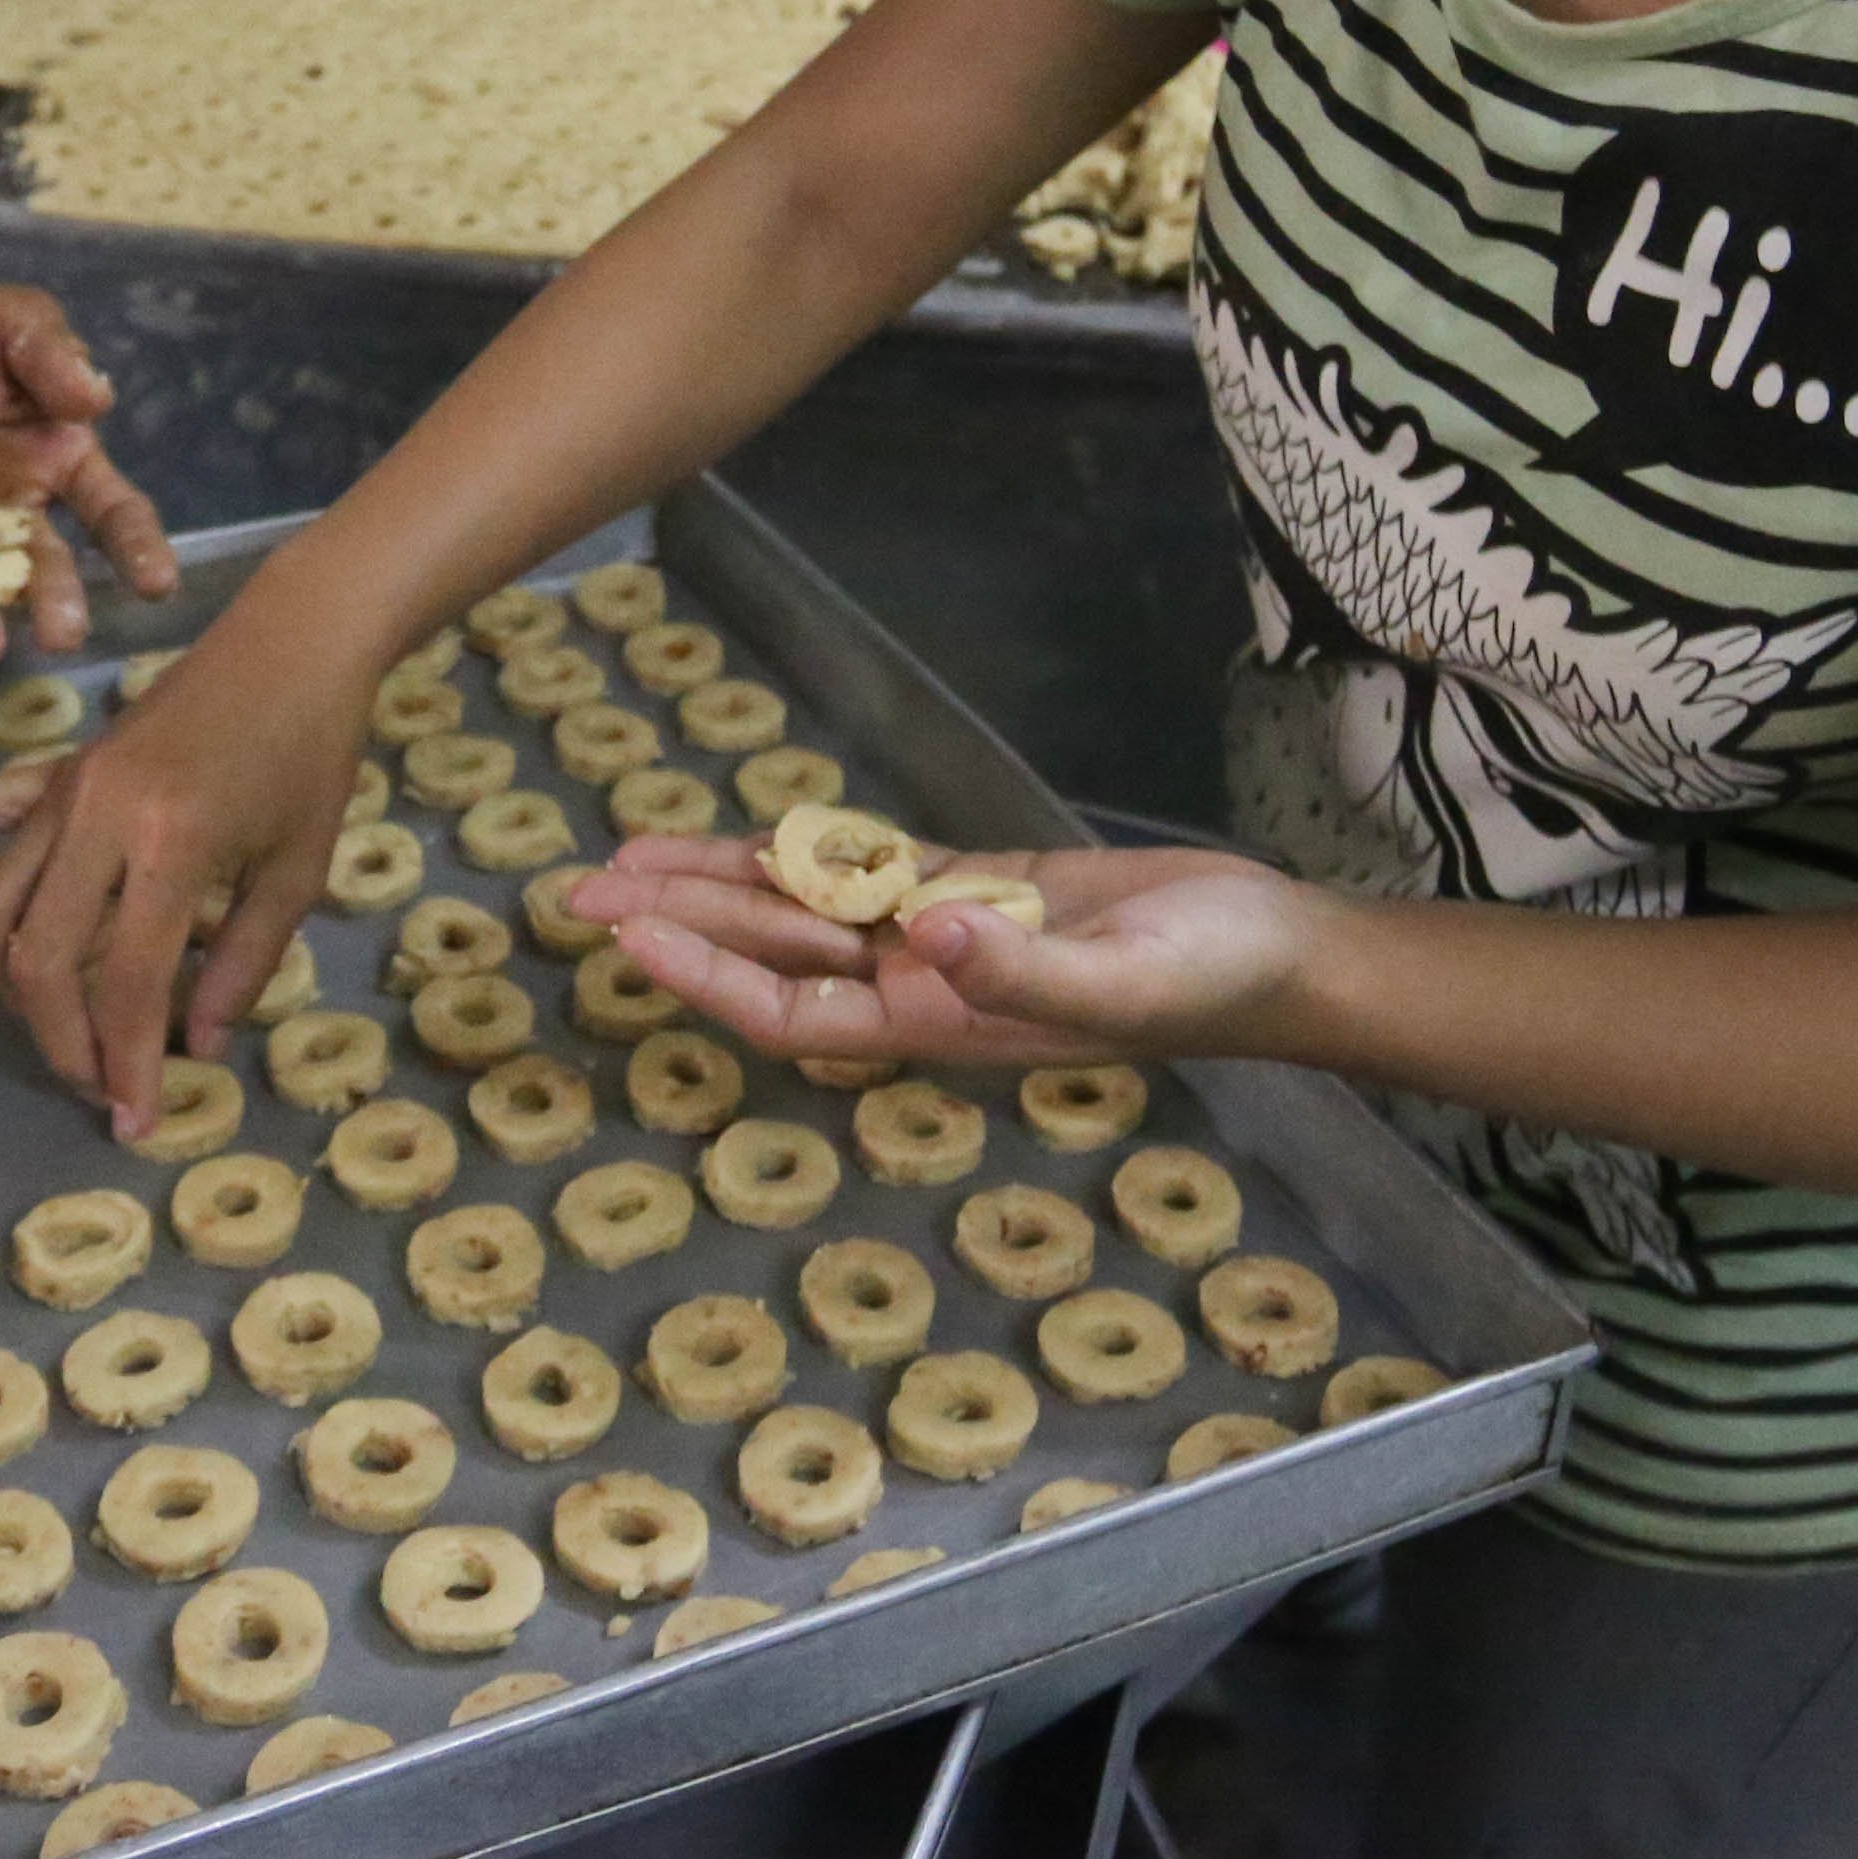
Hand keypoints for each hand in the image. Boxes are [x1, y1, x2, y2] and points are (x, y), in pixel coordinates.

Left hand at [0, 271, 180, 665]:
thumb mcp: (12, 319)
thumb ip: (52, 356)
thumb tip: (98, 399)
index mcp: (59, 456)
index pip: (111, 511)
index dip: (137, 547)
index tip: (156, 585)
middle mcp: (15, 501)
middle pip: (47, 565)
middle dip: (57, 602)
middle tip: (62, 636)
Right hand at [0, 621, 365, 1135]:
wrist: (290, 645)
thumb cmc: (310, 756)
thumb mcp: (298, 870)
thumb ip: (242, 966)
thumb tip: (193, 1049)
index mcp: (172, 845)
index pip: (123, 984)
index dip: (124, 1066)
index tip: (134, 1123)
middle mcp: (97, 817)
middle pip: (40, 960)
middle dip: (63, 1044)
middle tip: (100, 1087)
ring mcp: (62, 789)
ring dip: (14, 987)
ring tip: (61, 1028)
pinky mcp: (49, 770)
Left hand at [578, 834, 1328, 1072]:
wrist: (1277, 953)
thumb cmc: (1210, 981)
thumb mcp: (1122, 978)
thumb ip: (1020, 967)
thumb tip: (922, 934)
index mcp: (940, 1023)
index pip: (788, 1010)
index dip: (703, 976)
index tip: (626, 936)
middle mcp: (924, 986)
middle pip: (772, 953)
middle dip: (677, 920)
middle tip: (580, 884)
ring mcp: (948, 937)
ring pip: (807, 907)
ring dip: (721, 881)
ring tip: (630, 852)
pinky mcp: (983, 887)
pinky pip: (870, 869)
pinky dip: (808, 850)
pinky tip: (751, 835)